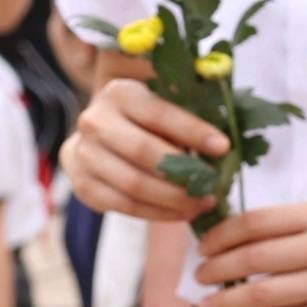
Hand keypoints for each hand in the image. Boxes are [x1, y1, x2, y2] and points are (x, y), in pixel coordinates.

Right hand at [63, 76, 228, 224]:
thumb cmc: (143, 122)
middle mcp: (94, 121)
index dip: (192, 131)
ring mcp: (84, 154)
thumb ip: (188, 114)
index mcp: (119, 93)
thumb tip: (224, 143)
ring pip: (134, 184)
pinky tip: (181, 212)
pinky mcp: (83, 184)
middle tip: (213, 186)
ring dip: (174, 199)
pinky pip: (124, 205)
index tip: (223, 147)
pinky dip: (158, 213)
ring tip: (202, 202)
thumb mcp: (162, 105)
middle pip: (143, 152)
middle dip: (183, 173)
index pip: (158, 113)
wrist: (95, 141)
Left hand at [181, 197, 306, 306]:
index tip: (204, 246)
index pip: (253, 223)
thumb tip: (242, 240)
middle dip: (214, 270)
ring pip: (260, 295)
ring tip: (206, 305)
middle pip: (250, 259)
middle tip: (198, 276)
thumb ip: (296, 224)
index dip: (219, 236)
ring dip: (224, 302)